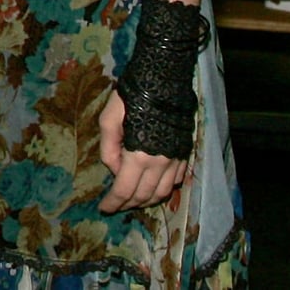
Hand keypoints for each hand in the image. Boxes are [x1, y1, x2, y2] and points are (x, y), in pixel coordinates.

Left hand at [98, 89, 188, 211]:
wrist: (164, 81)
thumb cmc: (131, 97)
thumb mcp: (108, 118)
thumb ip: (108, 147)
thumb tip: (113, 169)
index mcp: (138, 155)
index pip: (125, 189)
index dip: (114, 202)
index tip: (104, 209)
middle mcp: (160, 163)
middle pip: (145, 195)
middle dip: (129, 204)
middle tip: (116, 204)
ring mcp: (175, 159)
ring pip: (163, 192)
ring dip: (148, 200)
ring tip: (133, 199)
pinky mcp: (185, 153)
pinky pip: (176, 181)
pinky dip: (164, 189)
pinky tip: (154, 186)